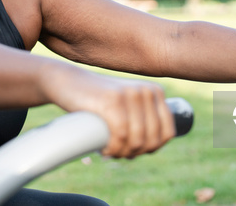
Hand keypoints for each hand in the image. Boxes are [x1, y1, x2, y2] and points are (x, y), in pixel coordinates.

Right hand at [42, 65, 174, 158]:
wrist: (68, 82)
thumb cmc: (98, 100)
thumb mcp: (127, 104)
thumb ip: (144, 117)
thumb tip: (156, 146)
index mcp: (155, 91)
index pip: (167, 132)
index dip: (151, 148)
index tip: (132, 150)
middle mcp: (146, 91)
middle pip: (152, 138)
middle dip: (135, 153)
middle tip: (117, 152)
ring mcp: (130, 94)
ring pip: (137, 140)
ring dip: (123, 153)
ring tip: (110, 152)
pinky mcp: (112, 100)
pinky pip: (121, 135)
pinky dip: (113, 149)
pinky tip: (104, 149)